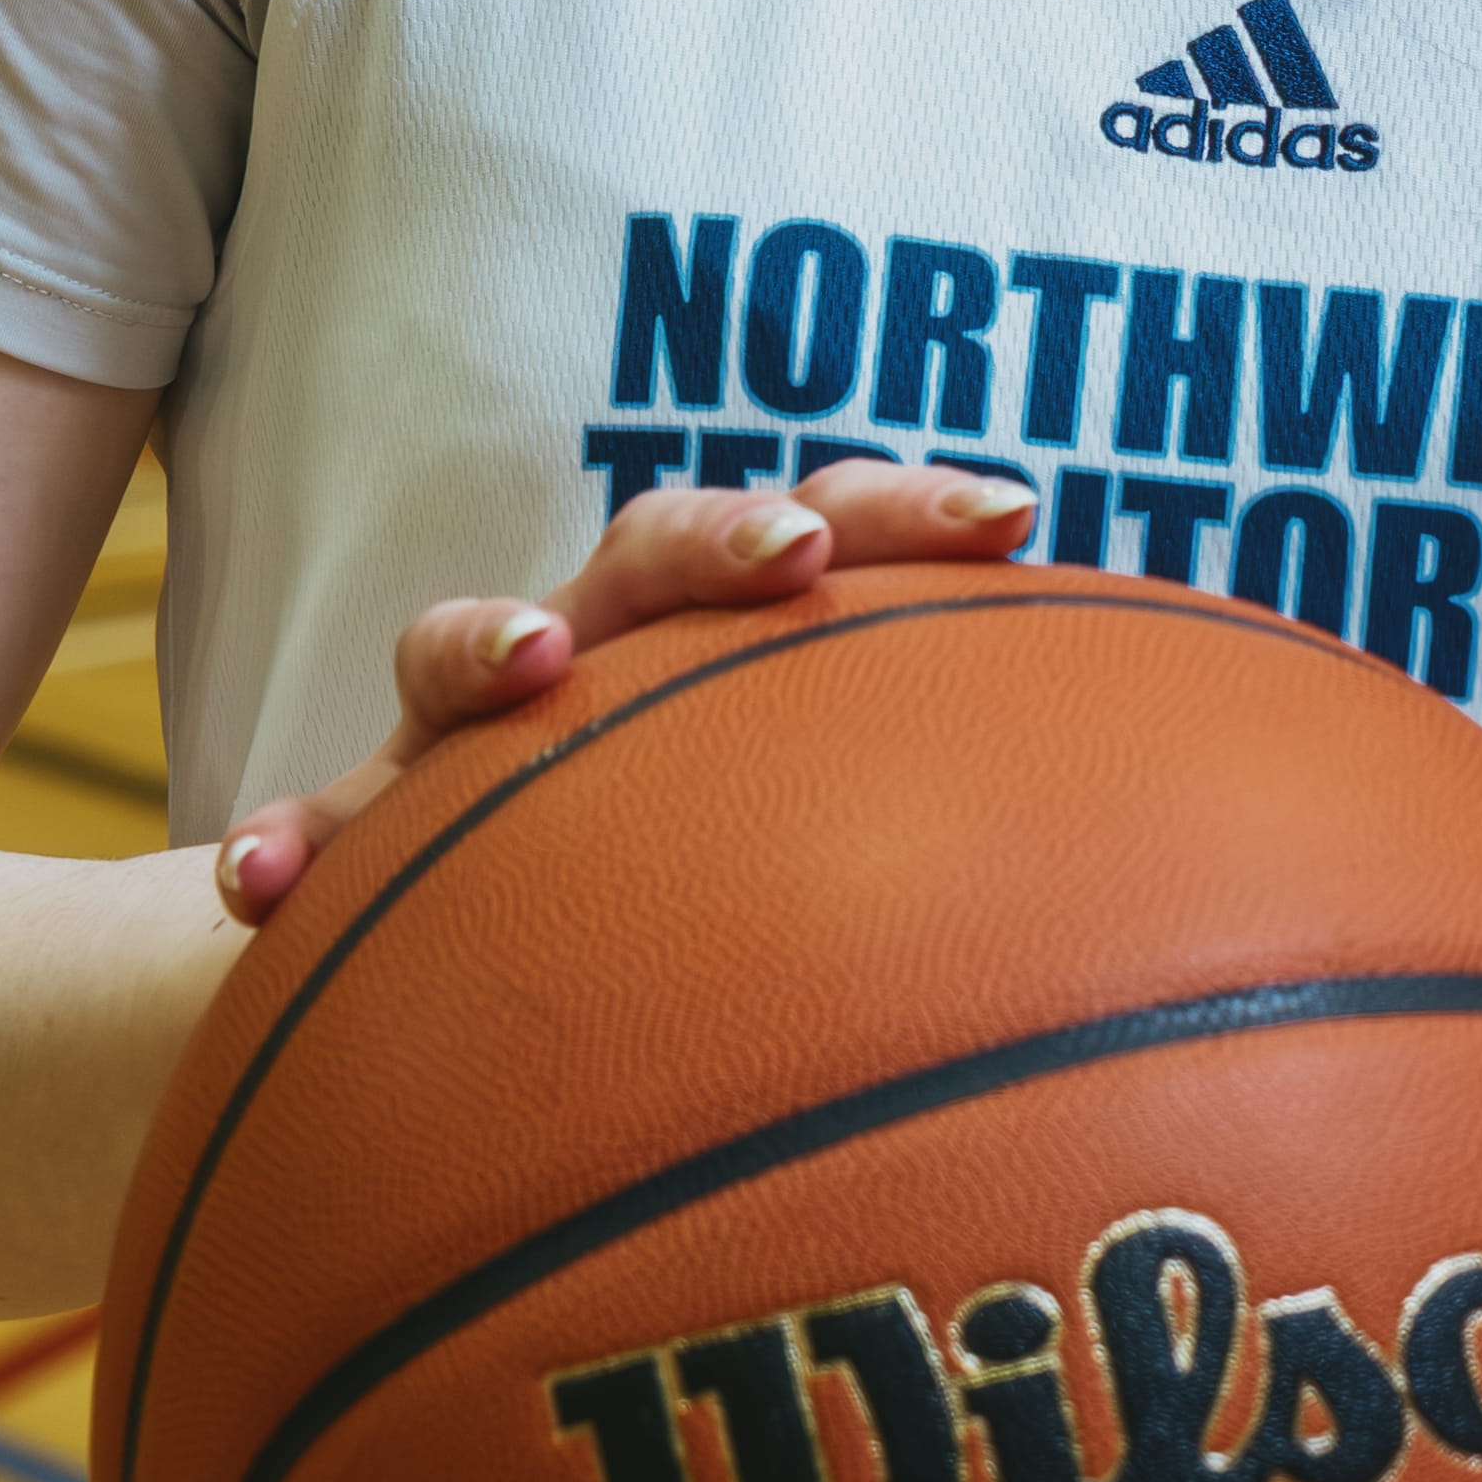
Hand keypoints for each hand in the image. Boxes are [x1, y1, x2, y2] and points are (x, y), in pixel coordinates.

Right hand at [208, 460, 1039, 920]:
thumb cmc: (721, 900)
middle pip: (658, 554)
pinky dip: (290, 846)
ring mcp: (477, 740)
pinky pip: (323, 834)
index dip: (914, 515)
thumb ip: (991, 858)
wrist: (472, 967)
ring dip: (485, 641)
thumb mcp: (847, 865)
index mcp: (741, 649)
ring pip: (463, 654)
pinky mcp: (369, 833)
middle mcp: (612, 660)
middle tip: (794, 553)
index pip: (836, 538)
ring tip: (520, 665)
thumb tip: (1226, 854)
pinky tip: (255, 890)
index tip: (1014, 518)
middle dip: (719, 537)